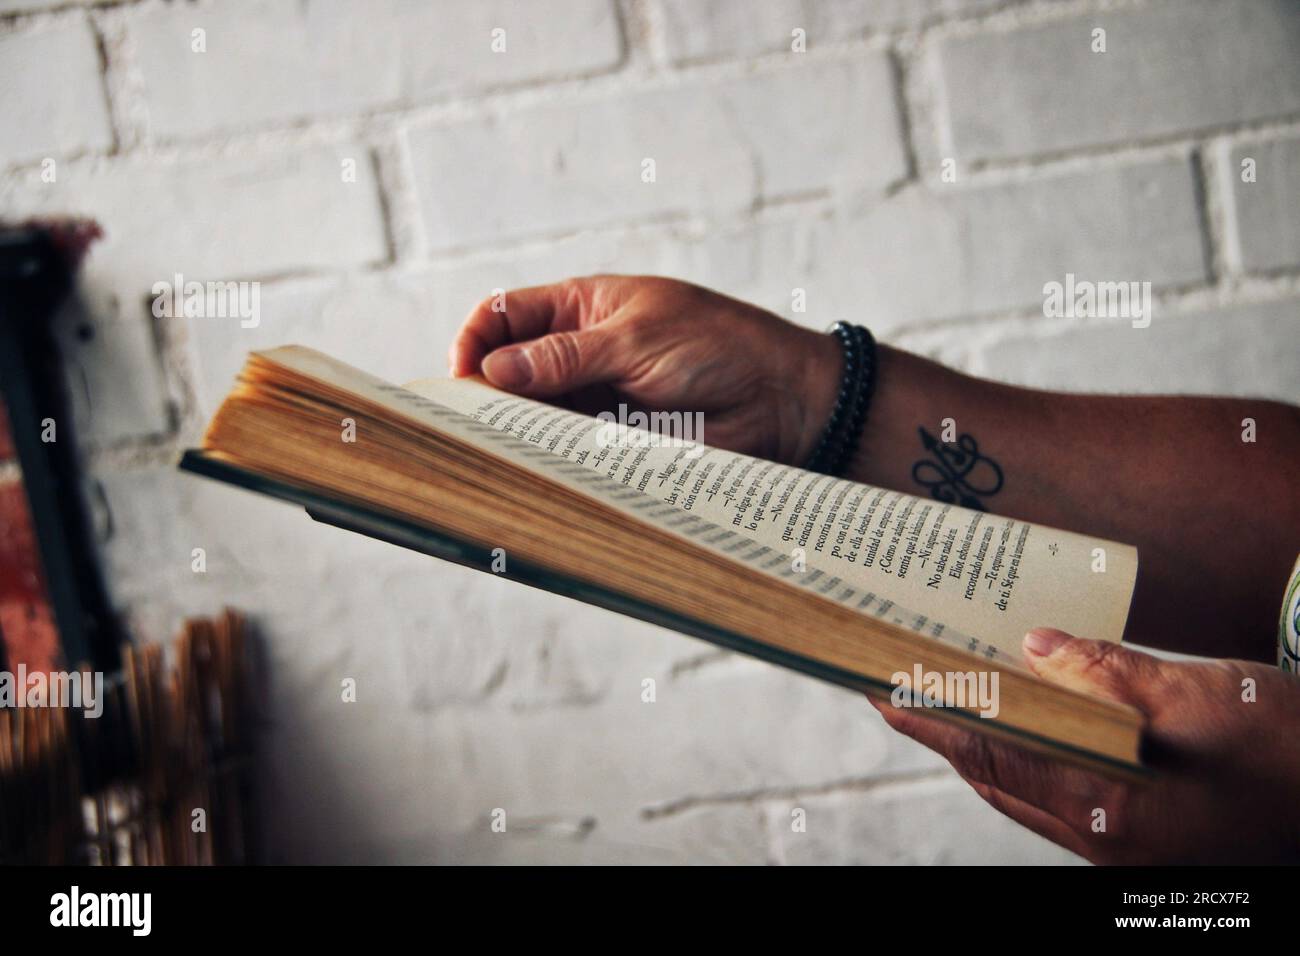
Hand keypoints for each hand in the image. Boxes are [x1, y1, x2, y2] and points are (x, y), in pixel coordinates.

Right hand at [449, 275, 840, 464]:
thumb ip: (565, 357)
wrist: (783, 400)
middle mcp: (579, 354)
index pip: (504, 315)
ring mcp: (594, 401)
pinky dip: (547, 461)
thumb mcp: (636, 338)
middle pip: (508, 371)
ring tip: (498, 450)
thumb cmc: (720, 346)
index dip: (476, 340)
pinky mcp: (612, 444)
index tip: (462, 375)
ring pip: (532, 417)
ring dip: (513, 432)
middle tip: (468, 424)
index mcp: (582, 308)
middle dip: (484, 393)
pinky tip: (537, 470)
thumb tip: (492, 369)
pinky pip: (566, 451)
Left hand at [872, 628, 1299, 863]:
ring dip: (984, 747)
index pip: (992, 758)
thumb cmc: (1292, 755)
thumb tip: (1035, 646)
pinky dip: (1029, 760)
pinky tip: (1027, 724)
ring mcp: (1123, 848)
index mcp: (1108, 808)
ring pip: (1026, 792)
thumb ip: (1109, 673)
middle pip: (998, 779)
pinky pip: (1060, 798)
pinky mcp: (1143, 838)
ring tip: (949, 696)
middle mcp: (1103, 840)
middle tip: (901, 683)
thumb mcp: (1204, 697)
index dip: (931, 722)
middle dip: (945, 733)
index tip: (879, 689)